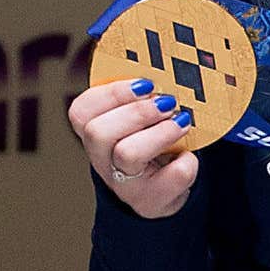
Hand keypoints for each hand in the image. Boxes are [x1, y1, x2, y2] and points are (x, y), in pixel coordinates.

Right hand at [68, 79, 198, 217]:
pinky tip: (187, 156)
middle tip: (167, 103)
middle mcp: (103, 161)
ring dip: (161, 133)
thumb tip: (165, 70)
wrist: (163, 195)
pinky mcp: (152, 200)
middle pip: (99, 132)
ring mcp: (125, 184)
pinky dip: (187, 162)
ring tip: (182, 123)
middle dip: (137, 112)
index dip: (111, 94)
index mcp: (96, 135)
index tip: (145, 84)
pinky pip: (171, 177)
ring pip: (128, 154)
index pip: (82, 112)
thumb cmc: (151, 148)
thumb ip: (141, 100)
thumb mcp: (139, 124)